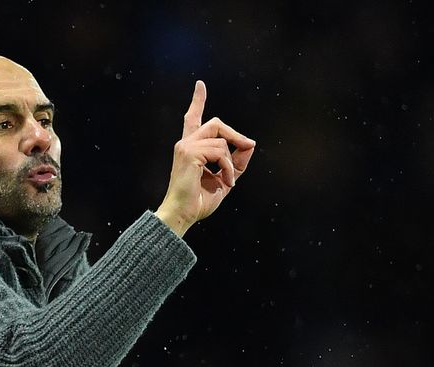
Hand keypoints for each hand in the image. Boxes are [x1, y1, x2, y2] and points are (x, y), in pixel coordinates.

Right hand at [155, 80, 255, 236]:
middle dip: (235, 135)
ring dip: (231, 162)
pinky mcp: (189, 153)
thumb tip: (250, 144)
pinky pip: (220, 152)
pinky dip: (227, 167)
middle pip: (215, 123)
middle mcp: (186, 144)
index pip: (193, 119)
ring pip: (221, 141)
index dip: (198, 101)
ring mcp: (186, 147)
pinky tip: (224, 181)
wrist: (183, 214)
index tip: (200, 85)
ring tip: (227, 181)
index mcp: (190, 148)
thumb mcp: (225, 179)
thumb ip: (236, 162)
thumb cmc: (199, 200)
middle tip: (247, 147)